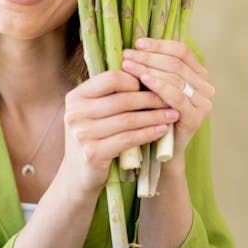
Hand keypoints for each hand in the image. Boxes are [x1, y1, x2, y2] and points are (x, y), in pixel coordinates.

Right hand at [61, 68, 177, 193]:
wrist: (79, 175)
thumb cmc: (93, 138)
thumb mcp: (93, 113)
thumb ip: (109, 95)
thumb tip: (145, 71)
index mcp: (75, 97)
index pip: (110, 78)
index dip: (134, 79)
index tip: (152, 85)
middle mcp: (75, 113)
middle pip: (122, 99)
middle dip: (151, 99)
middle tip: (170, 100)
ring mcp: (82, 134)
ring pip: (128, 119)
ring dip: (154, 116)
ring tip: (172, 115)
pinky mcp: (93, 153)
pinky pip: (128, 139)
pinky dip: (148, 133)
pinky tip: (161, 130)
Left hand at [120, 38, 213, 159]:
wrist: (161, 151)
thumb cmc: (154, 115)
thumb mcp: (155, 87)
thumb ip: (153, 68)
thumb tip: (134, 46)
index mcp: (199, 74)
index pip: (181, 51)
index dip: (159, 45)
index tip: (137, 43)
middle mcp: (206, 86)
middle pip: (176, 63)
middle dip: (149, 56)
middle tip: (127, 55)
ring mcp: (204, 102)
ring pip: (175, 77)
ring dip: (149, 68)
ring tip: (128, 65)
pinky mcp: (196, 117)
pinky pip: (176, 96)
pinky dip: (159, 85)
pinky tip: (143, 80)